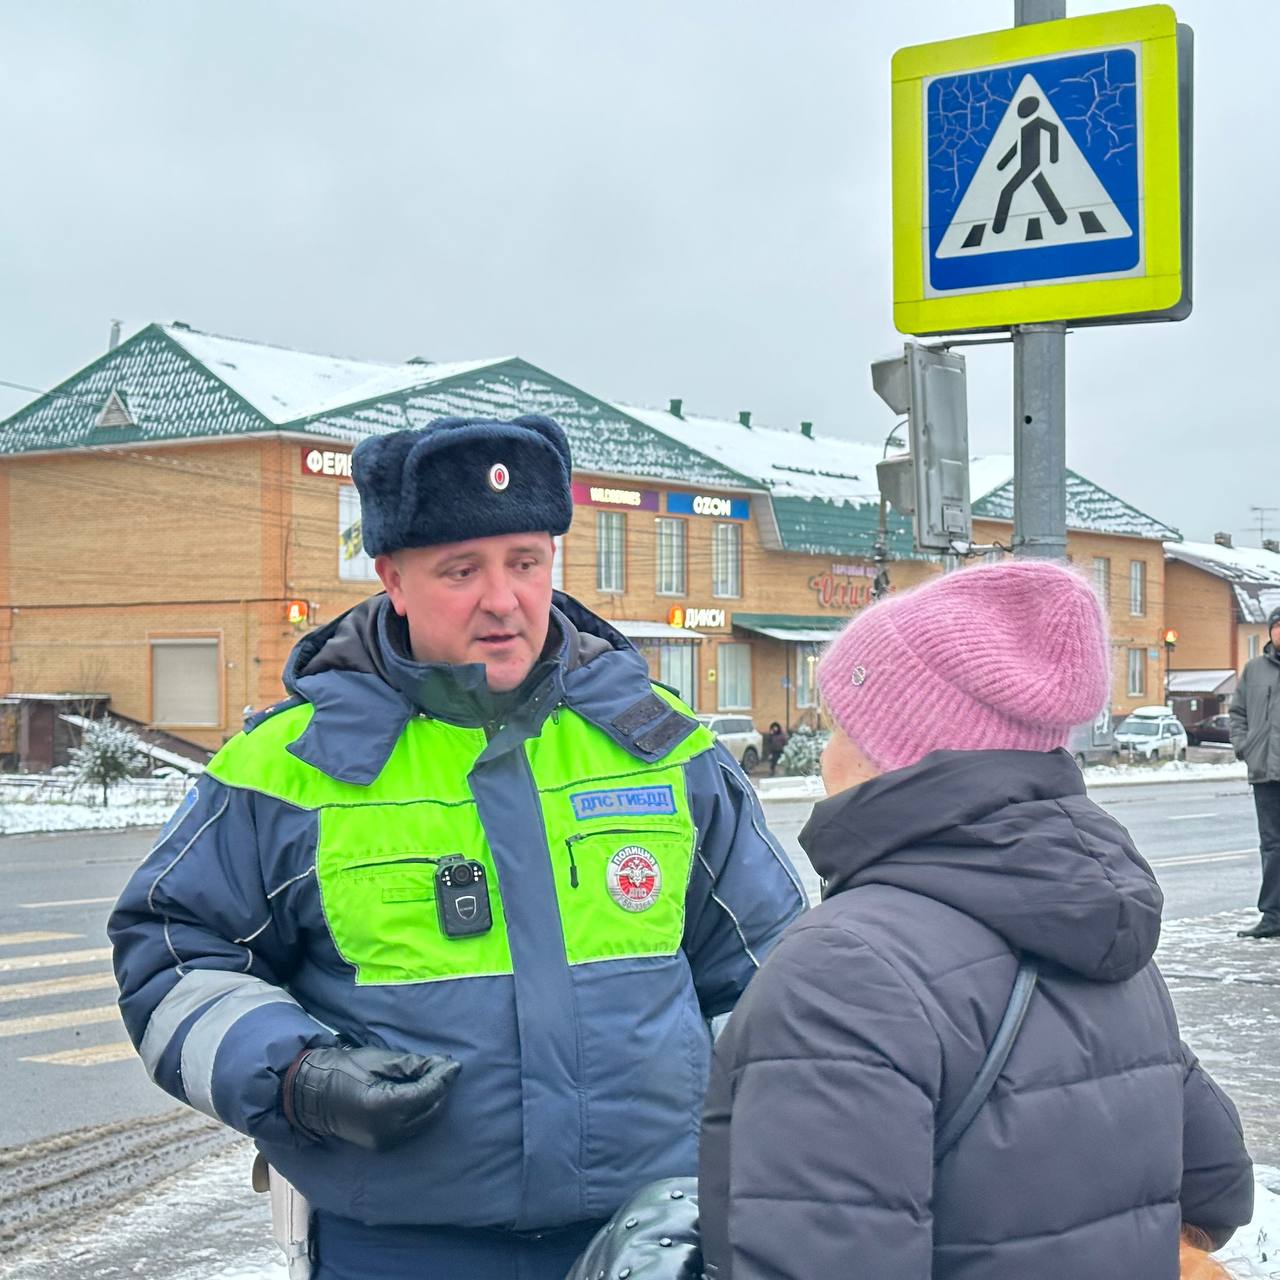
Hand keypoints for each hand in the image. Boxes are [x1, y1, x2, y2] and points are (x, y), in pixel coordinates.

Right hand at [284, 1045, 459, 1150]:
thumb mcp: (381, 1060)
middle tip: (447, 1068)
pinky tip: (423, 1095)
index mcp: (385, 1107)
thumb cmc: (346, 1069)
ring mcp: (385, 1143)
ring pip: (425, 1122)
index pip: (427, 1094)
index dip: (444, 1078)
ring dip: (434, 1101)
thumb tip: (445, 1065)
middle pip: (430, 1110)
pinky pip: (413, 1129)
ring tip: (437, 1079)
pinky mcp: (382, 1146)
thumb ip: (415, 1065)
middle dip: (442, 1089)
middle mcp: (387, 1131)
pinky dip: (422, 1112)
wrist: (313, 1095)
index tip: (456, 1064)